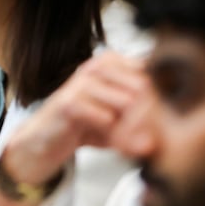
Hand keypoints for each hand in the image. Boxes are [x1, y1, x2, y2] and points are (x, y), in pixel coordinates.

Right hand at [0, 51, 146, 205]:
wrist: (47, 139)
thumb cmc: (85, 125)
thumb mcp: (118, 123)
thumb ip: (141, 127)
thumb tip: (157, 143)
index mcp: (111, 62)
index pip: (150, 75)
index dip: (157, 103)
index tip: (155, 125)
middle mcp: (96, 66)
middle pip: (143, 88)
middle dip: (146, 118)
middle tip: (142, 138)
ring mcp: (81, 82)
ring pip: (127, 102)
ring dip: (130, 129)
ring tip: (127, 142)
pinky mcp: (69, 102)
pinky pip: (106, 118)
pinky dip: (113, 136)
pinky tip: (111, 142)